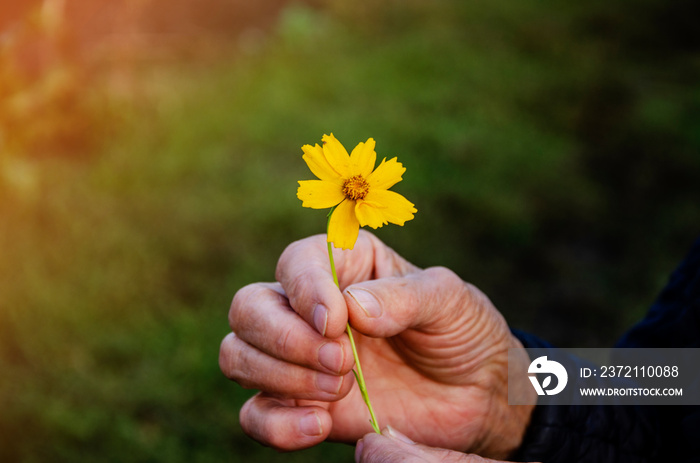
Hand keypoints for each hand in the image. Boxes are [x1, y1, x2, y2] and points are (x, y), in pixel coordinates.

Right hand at [219, 231, 534, 457]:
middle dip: (285, 338)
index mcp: (343, 265)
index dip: (304, 290)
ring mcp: (299, 357)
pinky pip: (255, 413)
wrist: (478, 393)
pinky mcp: (301, 404)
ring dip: (280, 376)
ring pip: (238, 354)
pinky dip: (274, 423)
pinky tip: (319, 424)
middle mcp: (309, 307)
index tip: (336, 322)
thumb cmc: (461, 331)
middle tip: (343, 362)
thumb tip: (351, 308)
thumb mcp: (448, 300)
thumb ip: (403, 296)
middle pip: (249, 308)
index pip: (294, 263)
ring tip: (342, 388)